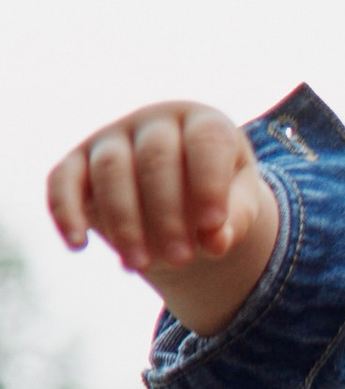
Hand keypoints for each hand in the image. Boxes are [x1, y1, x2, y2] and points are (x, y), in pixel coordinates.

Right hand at [48, 102, 281, 334]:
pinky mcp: (77, 161)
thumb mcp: (238, 204)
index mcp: (202, 123)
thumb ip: (235, 219)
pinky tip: (78, 245)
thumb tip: (218, 242)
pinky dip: (66, 211)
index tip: (213, 226)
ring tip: (139, 266)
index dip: (209, 183)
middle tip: (181, 260)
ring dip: (123, 221)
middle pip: (155, 158)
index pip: (206, 143)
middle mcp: (154, 123)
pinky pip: (63, 181)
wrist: (177, 191)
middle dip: (167, 214)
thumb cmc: (215, 195)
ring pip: (110, 170)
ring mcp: (111, 138)